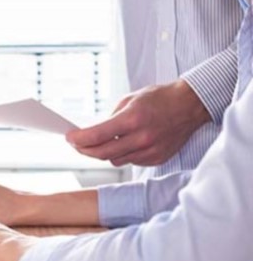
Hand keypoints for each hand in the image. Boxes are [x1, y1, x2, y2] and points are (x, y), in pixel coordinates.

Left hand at [66, 79, 210, 166]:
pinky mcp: (157, 158)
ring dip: (103, 153)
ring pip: (115, 160)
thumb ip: (110, 119)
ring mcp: (150, 151)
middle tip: (76, 144)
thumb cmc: (159, 98)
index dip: (78, 139)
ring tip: (99, 143)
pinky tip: (122, 144)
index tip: (69, 137)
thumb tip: (93, 133)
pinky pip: (130, 161)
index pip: (96, 136)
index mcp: (132, 119)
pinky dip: (122, 155)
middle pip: (102, 153)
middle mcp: (141, 138)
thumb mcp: (129, 100)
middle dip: (84, 150)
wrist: (190, 106)